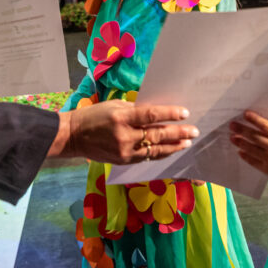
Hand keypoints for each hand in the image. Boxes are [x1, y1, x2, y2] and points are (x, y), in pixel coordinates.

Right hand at [50, 99, 199, 163]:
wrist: (73, 136)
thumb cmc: (94, 116)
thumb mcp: (114, 106)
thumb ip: (135, 110)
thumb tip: (158, 112)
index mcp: (121, 117)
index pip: (151, 115)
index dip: (169, 114)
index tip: (185, 112)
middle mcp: (124, 135)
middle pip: (157, 135)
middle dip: (178, 133)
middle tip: (194, 131)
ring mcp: (124, 151)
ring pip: (155, 150)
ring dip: (173, 146)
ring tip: (187, 143)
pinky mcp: (123, 161)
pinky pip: (146, 158)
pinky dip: (160, 154)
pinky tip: (170, 150)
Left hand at [229, 110, 267, 178]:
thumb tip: (260, 121)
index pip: (266, 126)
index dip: (255, 120)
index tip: (246, 114)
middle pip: (255, 137)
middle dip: (242, 130)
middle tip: (233, 125)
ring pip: (251, 149)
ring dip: (240, 142)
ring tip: (233, 137)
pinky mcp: (267, 169)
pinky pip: (253, 161)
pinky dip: (245, 156)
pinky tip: (240, 151)